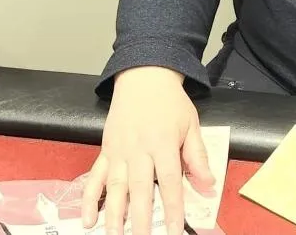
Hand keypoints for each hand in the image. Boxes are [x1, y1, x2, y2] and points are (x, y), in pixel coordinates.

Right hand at [81, 66, 215, 234]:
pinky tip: (88, 218)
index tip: (174, 230)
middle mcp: (138, 149)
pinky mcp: (105, 150)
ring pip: (114, 186)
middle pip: (140, 188)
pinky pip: (94, 177)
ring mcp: (118, 151)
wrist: (143, 77)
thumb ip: (197, 156)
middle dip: (141, 218)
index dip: (172, 206)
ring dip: (114, 214)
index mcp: (163, 143)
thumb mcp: (191, 124)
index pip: (169, 180)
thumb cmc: (170, 103)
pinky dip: (89, 198)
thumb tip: (208, 184)